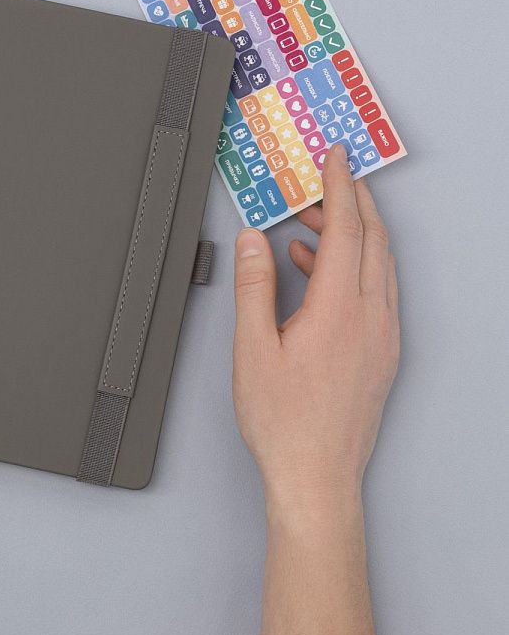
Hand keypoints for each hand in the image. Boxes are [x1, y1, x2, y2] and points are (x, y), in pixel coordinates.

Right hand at [233, 144, 398, 507]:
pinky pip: (375, 290)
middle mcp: (371, 317)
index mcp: (339, 310)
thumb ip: (253, 286)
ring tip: (311, 223)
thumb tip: (252, 242)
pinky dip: (351, 266)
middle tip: (324, 181)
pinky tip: (315, 271)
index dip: (339, 186)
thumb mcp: (253, 347)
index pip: (346, 229)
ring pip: (377, 263)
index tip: (335, 158)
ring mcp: (382, 335)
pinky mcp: (381, 352)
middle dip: (350, 201)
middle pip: (371, 239)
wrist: (317, 477)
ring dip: (351, 234)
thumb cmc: (284, 421)